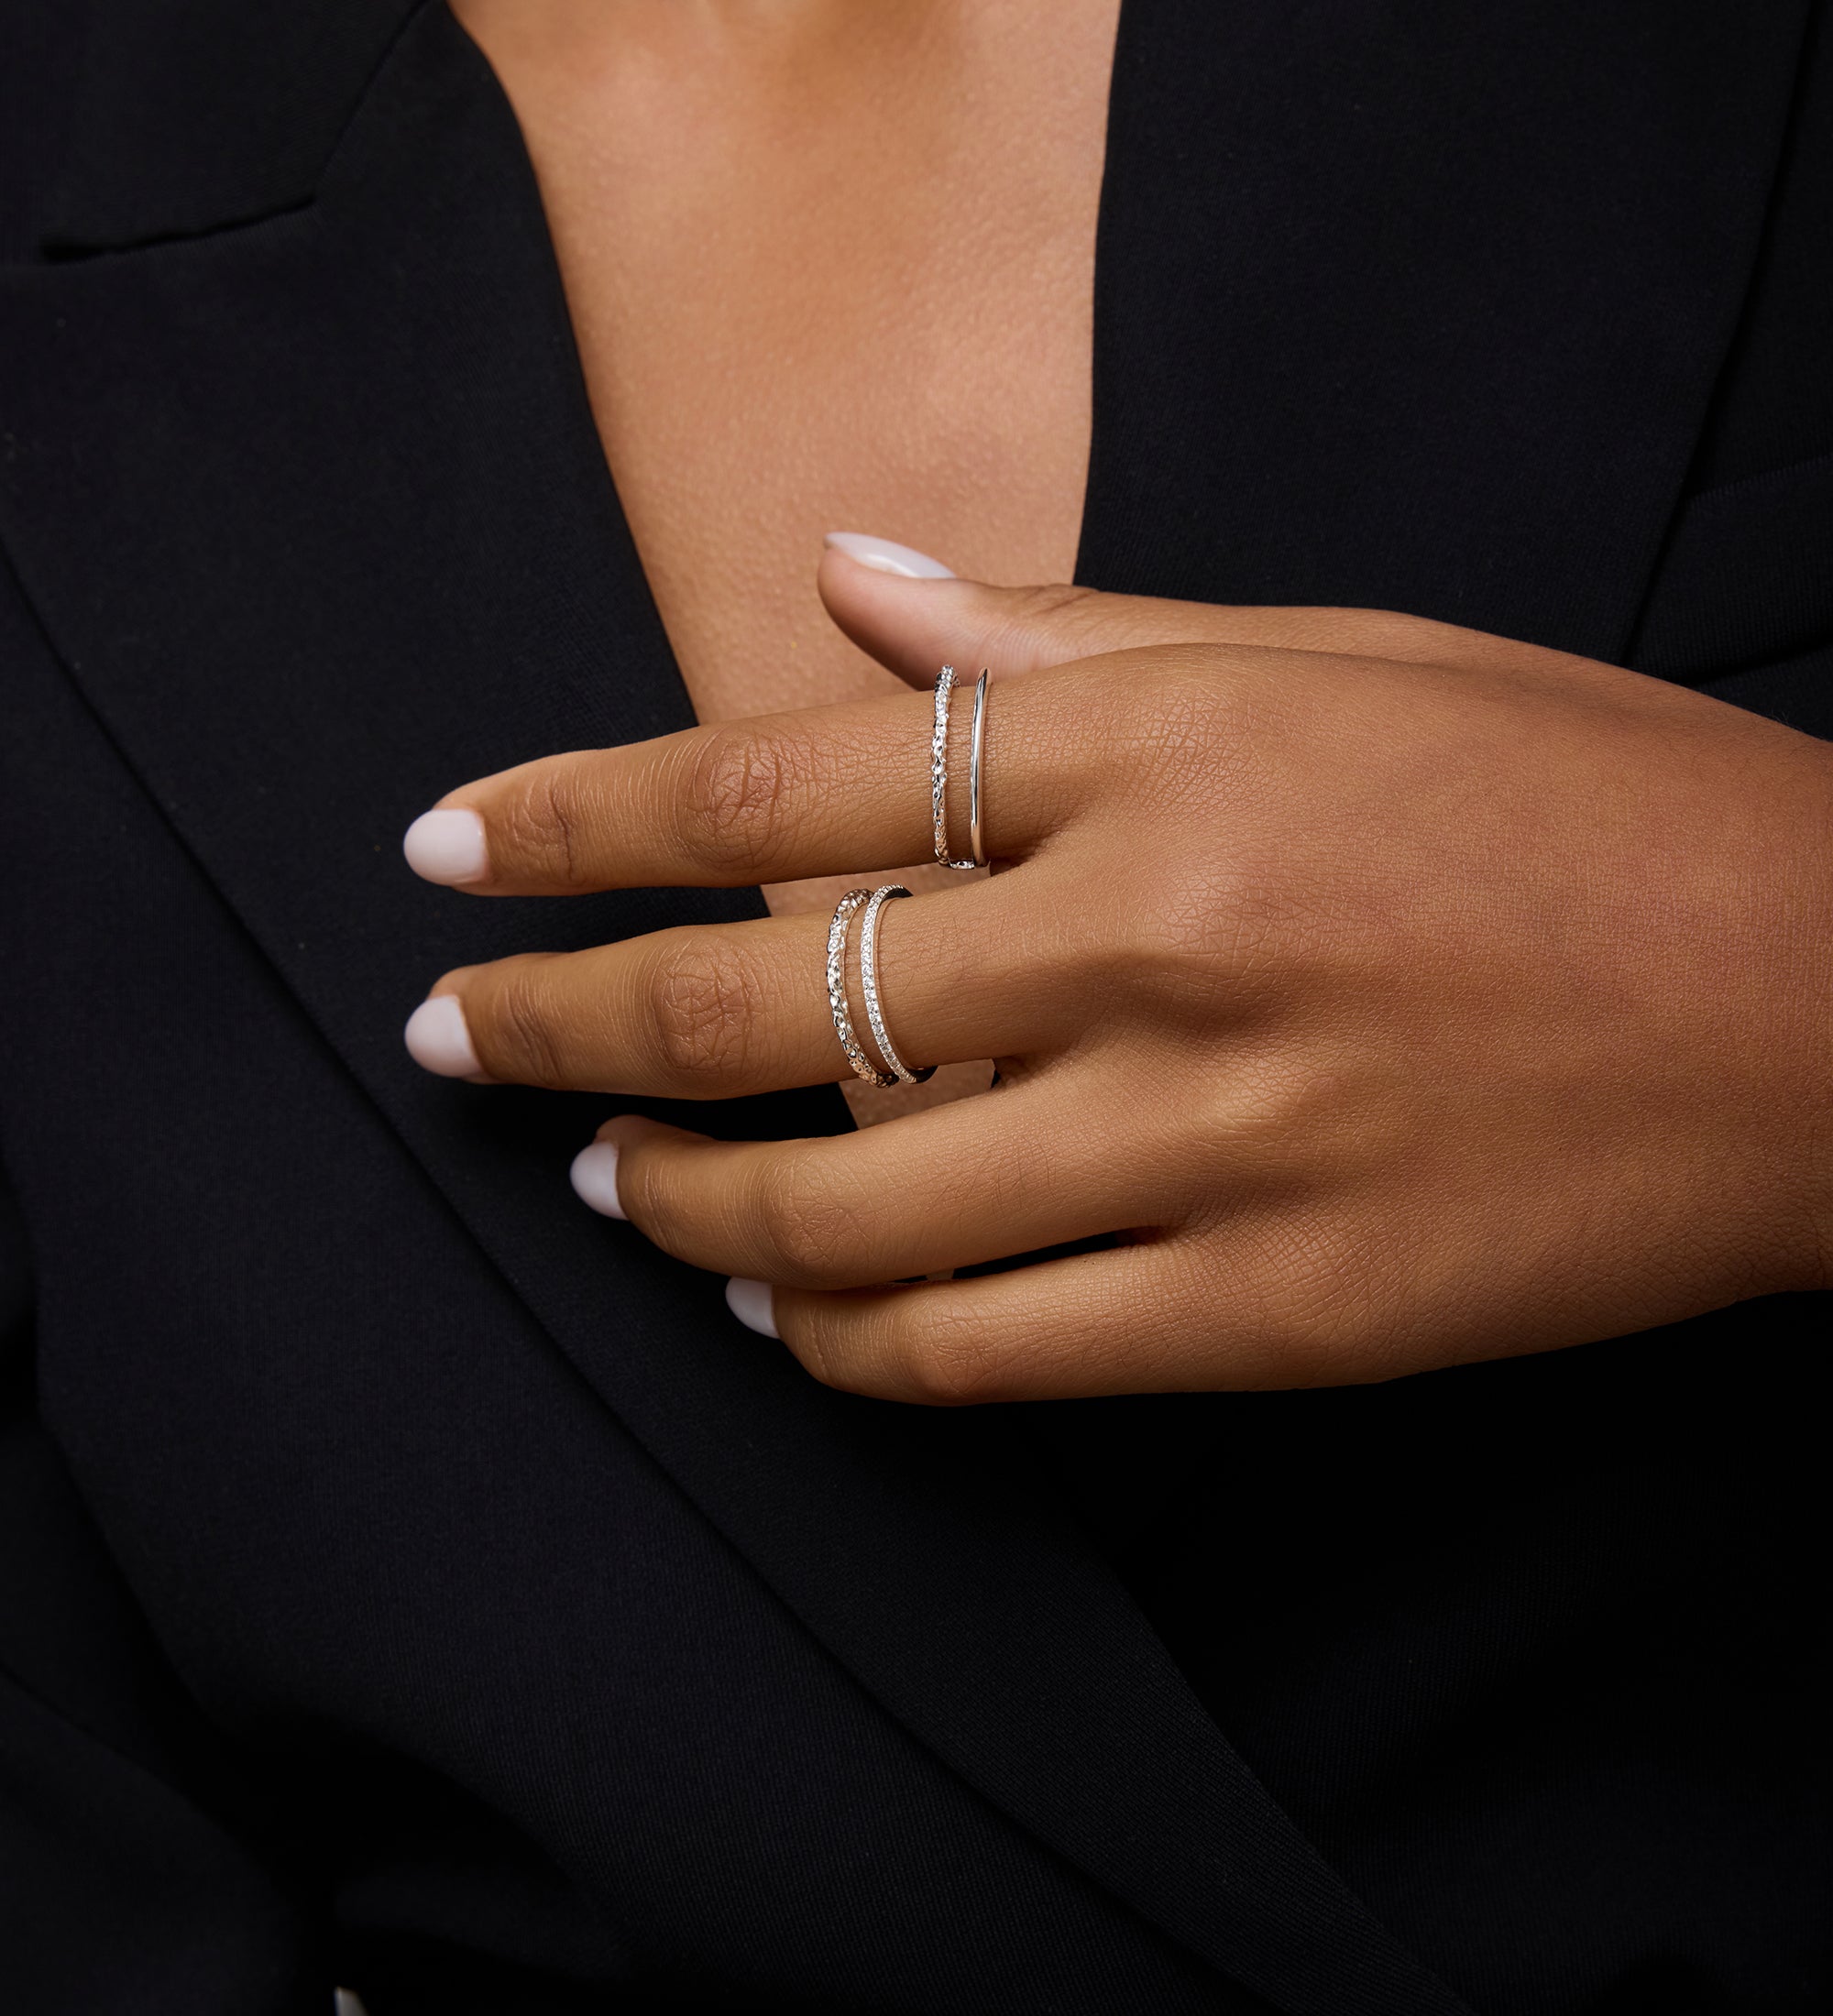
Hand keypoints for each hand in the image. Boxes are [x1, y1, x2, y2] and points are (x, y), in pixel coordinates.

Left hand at [401, 547, 1832, 1400]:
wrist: (1832, 1005)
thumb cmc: (1582, 799)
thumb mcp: (1334, 653)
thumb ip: (1065, 635)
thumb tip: (845, 579)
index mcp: (1161, 747)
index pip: (775, 774)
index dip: (577, 816)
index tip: (452, 848)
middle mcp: (1153, 938)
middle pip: (755, 1002)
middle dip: (556, 1022)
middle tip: (453, 1036)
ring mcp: (1207, 1139)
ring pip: (841, 1211)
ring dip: (681, 1205)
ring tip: (609, 1186)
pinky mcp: (1270, 1311)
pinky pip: (980, 1354)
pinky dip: (841, 1344)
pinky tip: (780, 1313)